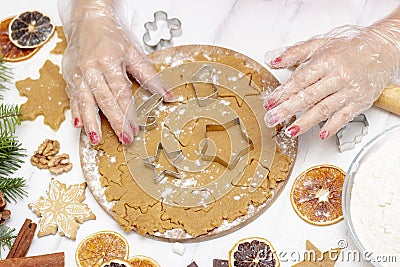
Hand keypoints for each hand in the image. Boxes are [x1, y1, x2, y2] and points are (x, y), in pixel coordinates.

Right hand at [61, 0, 172, 144]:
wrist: (88, 21)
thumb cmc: (112, 36)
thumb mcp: (134, 53)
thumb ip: (150, 76)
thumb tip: (168, 96)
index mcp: (109, 61)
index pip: (121, 92)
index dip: (128, 113)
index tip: (134, 129)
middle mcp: (91, 68)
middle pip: (104, 100)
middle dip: (115, 122)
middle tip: (124, 139)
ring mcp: (78, 73)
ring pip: (85, 101)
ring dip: (91, 122)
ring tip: (96, 140)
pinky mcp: (70, 76)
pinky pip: (73, 97)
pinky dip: (76, 112)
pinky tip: (79, 125)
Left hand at [264, 20, 399, 139]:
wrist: (380, 49)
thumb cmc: (347, 48)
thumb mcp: (319, 44)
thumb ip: (294, 53)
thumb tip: (272, 60)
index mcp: (326, 62)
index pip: (300, 80)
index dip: (283, 93)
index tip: (269, 103)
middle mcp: (338, 76)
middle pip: (308, 96)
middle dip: (287, 110)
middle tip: (272, 119)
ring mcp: (349, 90)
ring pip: (324, 109)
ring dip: (305, 122)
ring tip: (290, 131)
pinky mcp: (360, 101)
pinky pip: (345, 116)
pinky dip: (333, 126)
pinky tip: (321, 135)